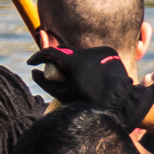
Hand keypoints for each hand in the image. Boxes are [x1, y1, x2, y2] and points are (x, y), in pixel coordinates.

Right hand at [26, 46, 153, 130]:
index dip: (38, 57)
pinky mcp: (110, 52)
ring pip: (79, 53)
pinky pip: (93, 55)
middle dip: (56, 60)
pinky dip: (87, 63)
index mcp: (75, 61)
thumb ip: (47, 83)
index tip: (32, 63)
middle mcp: (88, 51)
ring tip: (76, 78)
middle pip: (65, 51)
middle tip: (52, 73)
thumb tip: (34, 73)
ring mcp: (100, 50)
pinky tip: (91, 76)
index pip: (50, 52)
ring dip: (73, 62)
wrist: (122, 103)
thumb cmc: (92, 103)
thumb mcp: (66, 95)